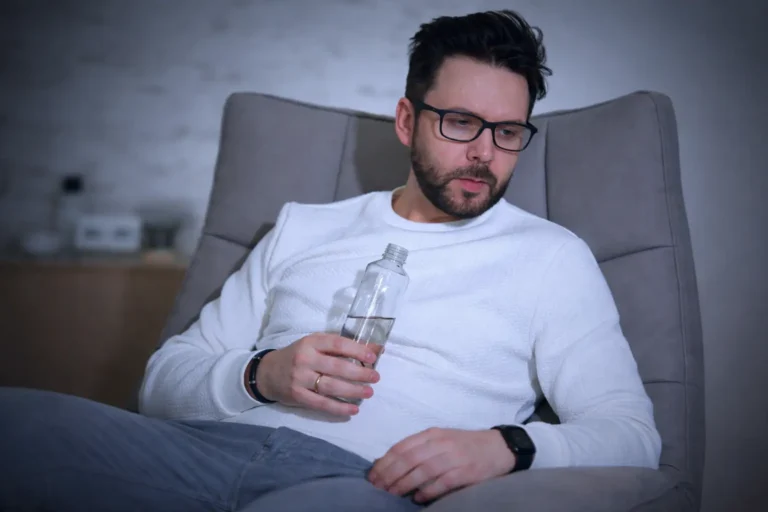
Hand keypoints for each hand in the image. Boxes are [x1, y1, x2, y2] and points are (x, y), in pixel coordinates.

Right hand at [255, 333, 379, 415]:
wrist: (268, 372)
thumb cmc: (299, 356)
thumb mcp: (315, 345)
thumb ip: (341, 347)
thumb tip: (375, 349)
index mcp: (311, 343)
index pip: (337, 344)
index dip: (356, 350)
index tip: (372, 357)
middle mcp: (305, 359)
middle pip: (337, 367)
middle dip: (359, 373)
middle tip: (375, 377)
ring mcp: (300, 379)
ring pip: (331, 387)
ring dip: (352, 391)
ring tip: (368, 392)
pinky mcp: (298, 396)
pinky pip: (321, 404)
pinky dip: (339, 408)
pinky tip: (353, 409)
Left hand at [367, 428, 515, 503]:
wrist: (498, 447)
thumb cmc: (464, 445)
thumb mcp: (441, 439)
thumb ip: (419, 448)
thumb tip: (390, 463)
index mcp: (432, 433)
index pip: (402, 447)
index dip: (385, 462)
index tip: (373, 475)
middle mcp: (441, 443)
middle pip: (408, 459)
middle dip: (389, 475)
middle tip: (378, 488)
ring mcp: (454, 457)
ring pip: (422, 471)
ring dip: (404, 484)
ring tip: (392, 494)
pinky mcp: (465, 472)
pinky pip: (442, 482)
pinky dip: (428, 491)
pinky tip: (417, 498)